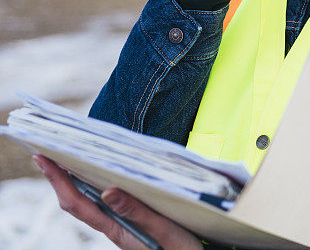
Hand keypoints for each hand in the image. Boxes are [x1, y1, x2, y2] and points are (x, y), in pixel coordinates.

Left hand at [35, 155, 201, 249]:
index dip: (59, 182)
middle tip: (44, 155)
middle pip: (77, 202)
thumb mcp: (162, 230)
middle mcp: (114, 226)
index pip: (78, 204)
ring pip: (89, 202)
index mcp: (116, 228)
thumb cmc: (180, 249)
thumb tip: (108, 191)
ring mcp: (121, 224)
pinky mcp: (132, 221)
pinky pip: (104, 203)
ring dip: (73, 182)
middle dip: (58, 179)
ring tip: (64, 161)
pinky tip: (97, 177)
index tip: (44, 160)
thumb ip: (137, 213)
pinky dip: (94, 186)